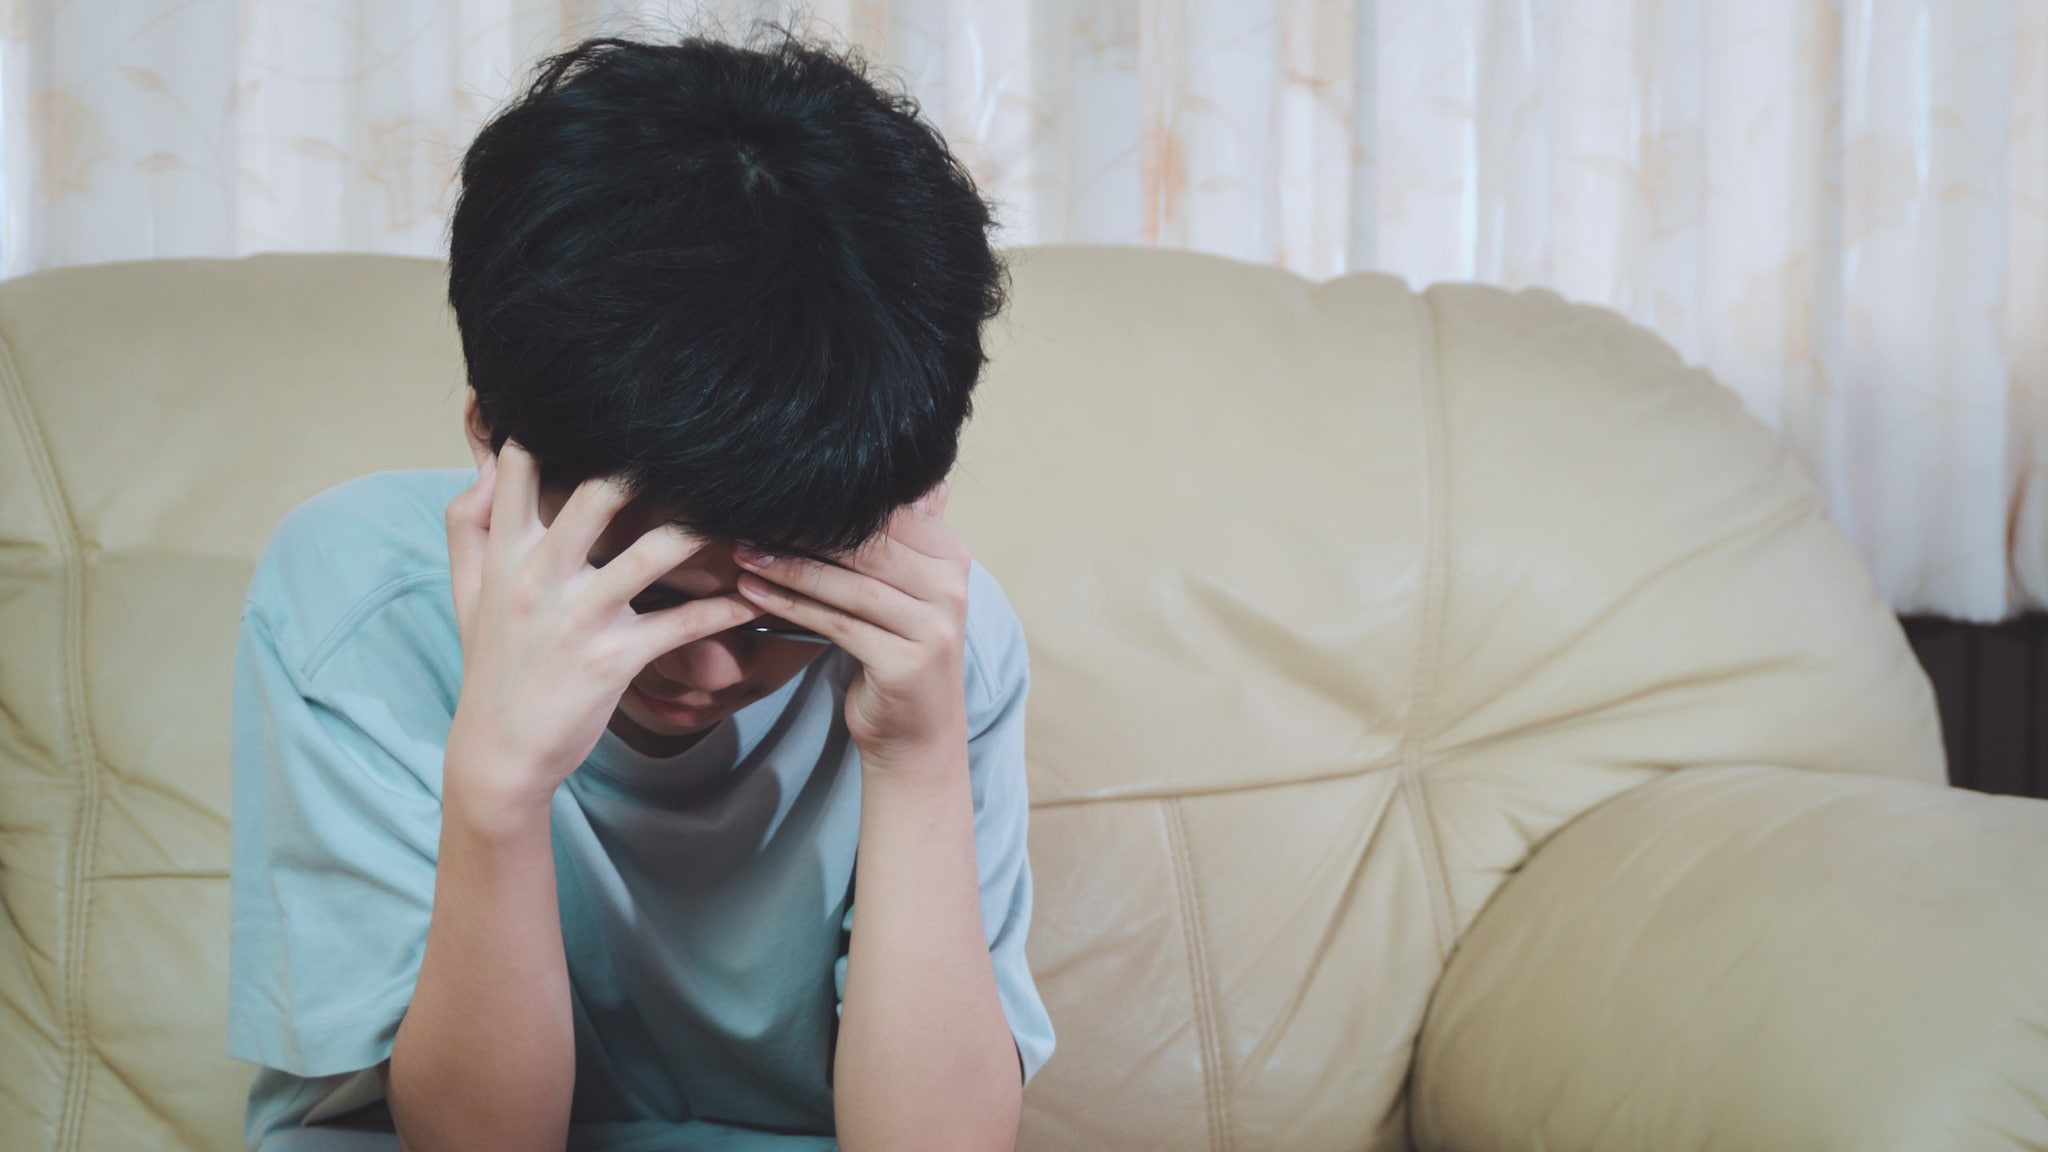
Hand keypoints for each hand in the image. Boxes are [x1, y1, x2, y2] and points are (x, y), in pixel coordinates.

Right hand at [443, 443, 764, 809]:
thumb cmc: (491, 664)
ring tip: (743, 507)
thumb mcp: (465, 592)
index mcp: (506, 553)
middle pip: (597, 494)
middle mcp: (540, 576)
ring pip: (652, 552)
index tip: (605, 399)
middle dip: (646, 463)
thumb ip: (469, 523)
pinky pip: (682, 623)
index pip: (523, 469)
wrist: (498, 753)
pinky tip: (757, 594)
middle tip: (698, 439)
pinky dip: (726, 608)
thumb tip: (488, 461)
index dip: (557, 425)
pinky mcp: (613, 659)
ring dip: (704, 529)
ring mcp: (579, 618)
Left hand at [731, 483, 968, 769]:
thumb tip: (865, 477)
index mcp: (951, 557)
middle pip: (866, 547)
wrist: (916, 735)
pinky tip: (753, 591)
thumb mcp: (901, 591)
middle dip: (802, 531)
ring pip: (848, 584)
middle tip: (749, 518)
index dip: (827, 503)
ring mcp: (933, 626)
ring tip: (743, 552)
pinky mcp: (906, 662)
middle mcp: (951, 587)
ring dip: (788, 566)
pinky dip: (790, 604)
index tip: (773, 495)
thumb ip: (890, 540)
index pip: (884, 516)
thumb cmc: (897, 654)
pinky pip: (836, 623)